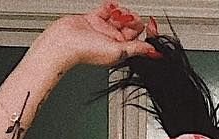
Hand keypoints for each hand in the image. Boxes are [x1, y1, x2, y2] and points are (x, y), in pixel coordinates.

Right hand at [34, 3, 161, 69]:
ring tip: (116, 14)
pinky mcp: (93, 19)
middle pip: (131, 25)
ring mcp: (103, 29)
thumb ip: (136, 49)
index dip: (147, 31)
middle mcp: (112, 40)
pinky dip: (110, 6)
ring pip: (120, 16)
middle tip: (127, 19)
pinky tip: (110, 7)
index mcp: (120, 51)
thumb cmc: (86, 52)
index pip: (139, 39)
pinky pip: (107, 9)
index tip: (151, 24)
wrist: (64, 43)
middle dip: (132, 19)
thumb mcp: (118, 52)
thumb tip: (154, 52)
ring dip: (122, 12)